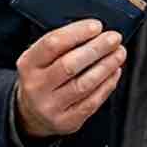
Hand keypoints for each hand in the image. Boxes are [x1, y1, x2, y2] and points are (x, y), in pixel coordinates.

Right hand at [15, 19, 125, 138]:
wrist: (32, 113)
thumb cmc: (43, 77)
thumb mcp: (39, 58)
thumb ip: (61, 45)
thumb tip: (94, 31)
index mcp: (28, 64)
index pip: (52, 44)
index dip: (77, 33)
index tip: (96, 26)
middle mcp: (37, 86)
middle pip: (70, 65)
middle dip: (96, 49)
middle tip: (114, 38)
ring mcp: (51, 106)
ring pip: (84, 84)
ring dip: (106, 66)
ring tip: (118, 54)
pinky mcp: (67, 121)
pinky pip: (92, 102)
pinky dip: (107, 84)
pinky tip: (114, 72)